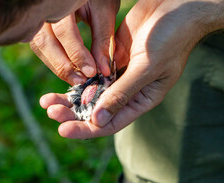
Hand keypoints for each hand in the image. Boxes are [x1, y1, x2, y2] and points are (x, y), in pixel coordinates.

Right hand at [30, 0, 119, 84]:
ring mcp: (36, 17)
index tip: (91, 73)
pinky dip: (54, 60)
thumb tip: (103, 70)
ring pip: (39, 46)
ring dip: (56, 66)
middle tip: (80, 82)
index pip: (64, 31)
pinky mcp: (37, 26)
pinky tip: (69, 70)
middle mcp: (42, 8)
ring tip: (76, 80)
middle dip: (63, 66)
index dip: (77, 54)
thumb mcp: (105, 10)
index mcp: (60, 0)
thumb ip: (103, 38)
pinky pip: (40, 46)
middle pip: (44, 41)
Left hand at [41, 0, 213, 138]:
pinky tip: (63, 79)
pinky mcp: (113, 57)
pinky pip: (92, 71)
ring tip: (47, 100)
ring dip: (70, 96)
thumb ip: (122, 93)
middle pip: (97, 109)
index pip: (110, 122)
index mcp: (141, 100)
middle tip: (50, 111)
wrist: (177, 7)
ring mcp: (120, 74)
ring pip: (91, 91)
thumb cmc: (171, 39)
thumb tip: (97, 120)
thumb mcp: (146, 68)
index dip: (86, 128)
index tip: (63, 129)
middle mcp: (129, 91)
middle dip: (72, 112)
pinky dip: (78, 76)